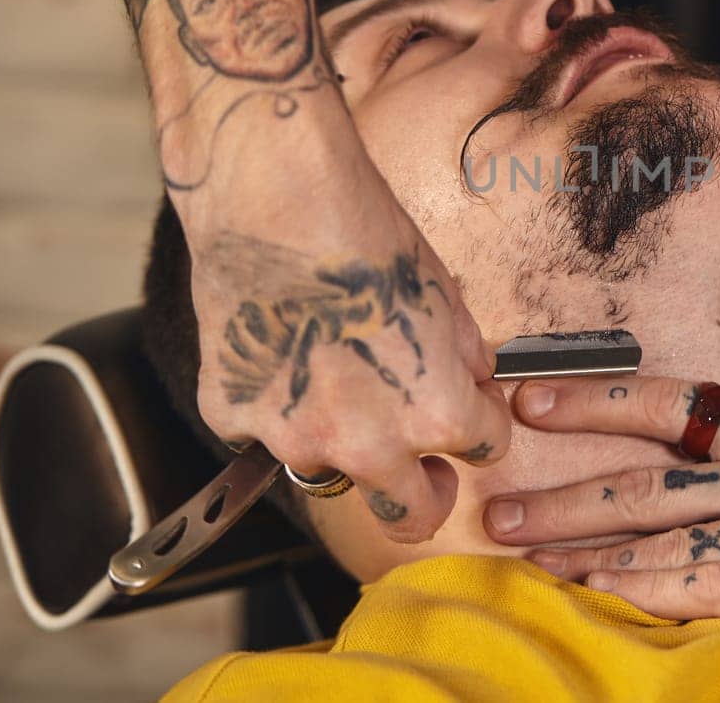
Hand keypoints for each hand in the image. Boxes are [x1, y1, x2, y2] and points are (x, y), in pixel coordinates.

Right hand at [189, 212, 511, 543]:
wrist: (280, 202)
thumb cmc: (367, 237)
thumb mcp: (446, 294)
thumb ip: (464, 354)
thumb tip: (472, 377)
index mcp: (436, 415)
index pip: (485, 448)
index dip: (482, 424)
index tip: (473, 409)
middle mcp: (366, 445)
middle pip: (411, 517)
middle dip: (427, 497)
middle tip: (426, 473)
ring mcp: (292, 437)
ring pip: (328, 474)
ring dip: (341, 444)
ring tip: (335, 377)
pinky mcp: (233, 415)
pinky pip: (258, 434)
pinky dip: (272, 409)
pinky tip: (278, 354)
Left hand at [483, 298, 719, 629]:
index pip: (667, 399)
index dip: (591, 400)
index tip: (527, 399)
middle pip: (641, 475)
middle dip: (561, 492)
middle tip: (492, 507)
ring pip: (661, 533)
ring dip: (584, 547)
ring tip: (524, 555)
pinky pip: (708, 588)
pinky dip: (648, 591)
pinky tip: (601, 599)